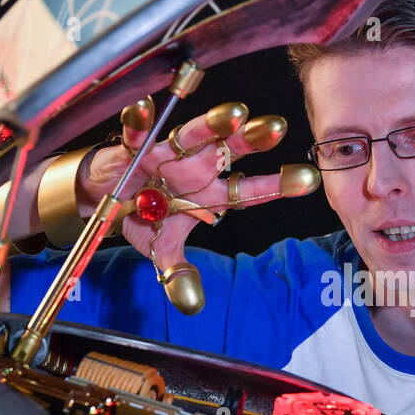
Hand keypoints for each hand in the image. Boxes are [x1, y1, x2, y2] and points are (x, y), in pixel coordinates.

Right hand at [75, 100, 317, 279]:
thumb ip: (178, 272)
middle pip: (229, 152)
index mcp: (210, 194)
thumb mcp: (162, 249)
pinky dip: (139, 122)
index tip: (308, 179)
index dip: (277, 186)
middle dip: (252, 141)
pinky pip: (137, 132)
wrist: (105, 197)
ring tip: (235, 113)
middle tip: (278, 129)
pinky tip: (144, 110)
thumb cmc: (145, 217)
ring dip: (212, 125)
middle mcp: (196, 168)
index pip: (249, 190)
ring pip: (193, 136)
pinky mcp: (135, 145)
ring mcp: (168, 154)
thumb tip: (192, 304)